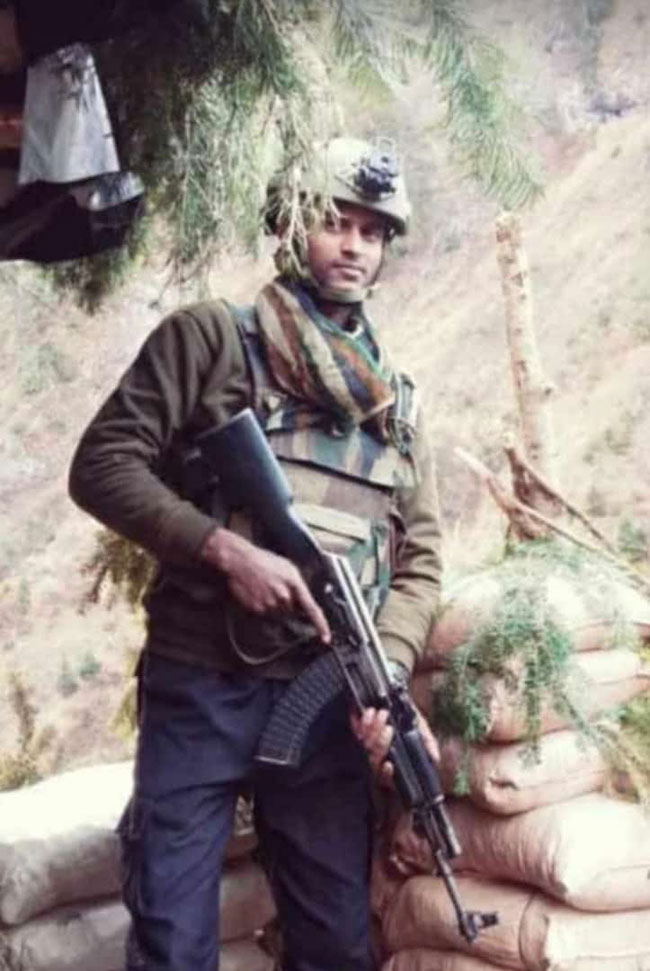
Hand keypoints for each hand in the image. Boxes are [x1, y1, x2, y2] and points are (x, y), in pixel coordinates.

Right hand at [200, 527, 330, 642]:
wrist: (240, 560)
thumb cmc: (263, 561)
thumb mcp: (288, 568)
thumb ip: (299, 586)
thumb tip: (304, 601)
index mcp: (295, 583)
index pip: (312, 609)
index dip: (321, 626)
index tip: (326, 638)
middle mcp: (283, 596)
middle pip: (292, 612)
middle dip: (289, 605)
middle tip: (277, 590)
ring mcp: (270, 604)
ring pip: (278, 614)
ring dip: (275, 606)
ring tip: (266, 589)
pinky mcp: (256, 610)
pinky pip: (265, 614)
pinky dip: (263, 607)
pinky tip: (258, 593)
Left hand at [351, 706, 439, 785]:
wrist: (393, 694)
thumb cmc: (407, 714)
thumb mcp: (420, 727)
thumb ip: (428, 742)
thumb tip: (435, 759)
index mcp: (392, 758)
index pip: (386, 776)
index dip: (386, 774)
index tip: (389, 765)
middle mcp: (377, 753)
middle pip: (374, 759)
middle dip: (381, 743)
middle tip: (389, 728)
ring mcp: (365, 742)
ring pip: (365, 745)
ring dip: (373, 730)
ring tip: (382, 714)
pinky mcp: (356, 729)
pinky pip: (355, 730)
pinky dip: (362, 721)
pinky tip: (369, 713)